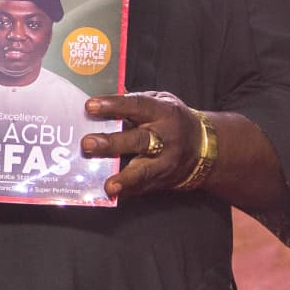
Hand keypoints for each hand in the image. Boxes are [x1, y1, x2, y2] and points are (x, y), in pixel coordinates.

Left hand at [82, 90, 199, 197]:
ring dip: (126, 178)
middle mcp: (166, 138)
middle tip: (87, 143)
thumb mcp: (159, 103)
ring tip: (109, 185)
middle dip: (113, 143)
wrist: (203, 149)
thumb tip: (101, 96)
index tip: (90, 106)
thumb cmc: (171, 121)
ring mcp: (166, 162)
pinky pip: (142, 187)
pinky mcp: (162, 180)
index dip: (114, 105)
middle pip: (140, 140)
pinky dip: (126, 191)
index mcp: (164, 112)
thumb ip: (133, 101)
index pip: (138, 106)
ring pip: (145, 170)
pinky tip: (111, 193)